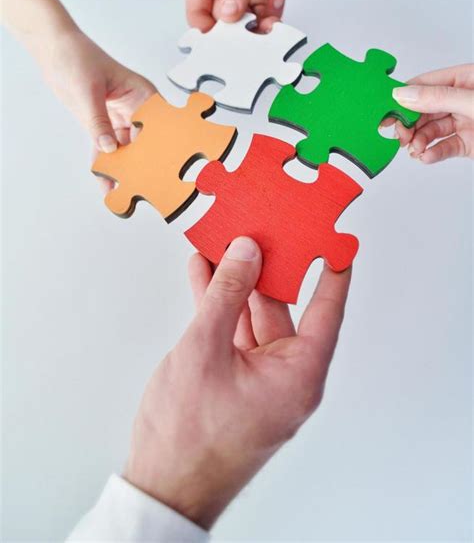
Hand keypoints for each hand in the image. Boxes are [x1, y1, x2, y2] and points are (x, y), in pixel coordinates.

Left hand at [40, 27, 155, 185]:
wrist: (53, 51)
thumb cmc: (76, 57)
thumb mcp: (88, 91)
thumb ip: (99, 122)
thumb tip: (109, 148)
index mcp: (142, 95)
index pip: (155, 126)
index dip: (157, 147)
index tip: (154, 168)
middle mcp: (135, 109)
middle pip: (143, 142)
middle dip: (140, 163)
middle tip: (139, 186)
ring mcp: (119, 118)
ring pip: (125, 149)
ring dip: (122, 169)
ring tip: (121, 190)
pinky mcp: (102, 125)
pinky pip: (105, 149)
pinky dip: (104, 165)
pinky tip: (105, 182)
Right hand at [124, 237, 350, 528]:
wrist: (161, 483)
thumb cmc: (189, 435)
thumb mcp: (205, 350)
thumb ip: (226, 295)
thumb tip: (246, 251)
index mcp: (298, 375)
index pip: (326, 314)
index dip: (332, 274)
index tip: (335, 240)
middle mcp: (285, 375)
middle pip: (282, 308)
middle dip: (265, 267)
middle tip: (258, 227)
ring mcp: (258, 377)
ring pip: (251, 316)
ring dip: (234, 283)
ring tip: (221, 242)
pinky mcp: (233, 378)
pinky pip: (231, 332)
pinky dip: (218, 305)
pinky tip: (203, 273)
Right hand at [185, 0, 328, 31]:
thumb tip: (228, 14)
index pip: (197, 14)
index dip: (210, 30)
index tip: (228, 38)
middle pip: (222, 25)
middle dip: (240, 30)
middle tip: (256, 28)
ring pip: (245, 25)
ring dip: (260, 26)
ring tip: (272, 14)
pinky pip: (264, 16)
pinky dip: (273, 16)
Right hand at [393, 64, 473, 162]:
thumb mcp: (473, 102)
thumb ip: (440, 98)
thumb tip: (405, 94)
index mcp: (465, 79)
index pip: (426, 84)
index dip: (404, 97)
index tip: (387, 112)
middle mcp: (461, 99)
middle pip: (424, 110)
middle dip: (410, 125)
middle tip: (401, 136)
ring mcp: (464, 121)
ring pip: (431, 130)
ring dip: (419, 141)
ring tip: (416, 149)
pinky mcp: (468, 143)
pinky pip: (445, 147)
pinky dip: (433, 153)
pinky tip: (427, 156)